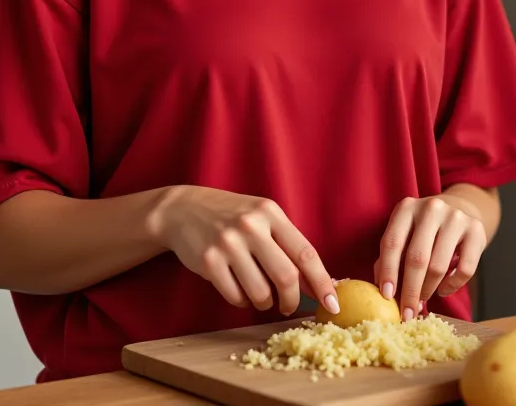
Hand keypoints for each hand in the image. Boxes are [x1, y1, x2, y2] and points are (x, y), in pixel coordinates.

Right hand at [151, 185, 338, 316]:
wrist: (183, 209)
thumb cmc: (231, 216)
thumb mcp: (261, 218)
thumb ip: (287, 245)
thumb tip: (316, 284)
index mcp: (271, 212)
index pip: (306, 253)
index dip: (323, 282)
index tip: (332, 305)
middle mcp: (251, 225)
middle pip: (286, 277)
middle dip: (292, 301)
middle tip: (288, 307)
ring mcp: (229, 243)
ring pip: (261, 293)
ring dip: (264, 302)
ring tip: (257, 291)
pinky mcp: (209, 261)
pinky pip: (236, 297)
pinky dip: (241, 301)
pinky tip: (236, 286)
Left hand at [374, 195, 486, 320]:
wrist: (459, 209)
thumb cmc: (424, 230)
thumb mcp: (404, 234)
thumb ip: (391, 258)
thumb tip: (385, 293)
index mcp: (406, 207)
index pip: (392, 242)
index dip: (388, 271)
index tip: (386, 297)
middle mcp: (431, 208)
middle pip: (416, 257)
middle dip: (410, 290)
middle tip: (407, 314)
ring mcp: (455, 217)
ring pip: (438, 265)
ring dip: (428, 290)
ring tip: (423, 298)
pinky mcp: (476, 230)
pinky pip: (465, 269)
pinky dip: (452, 286)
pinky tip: (443, 289)